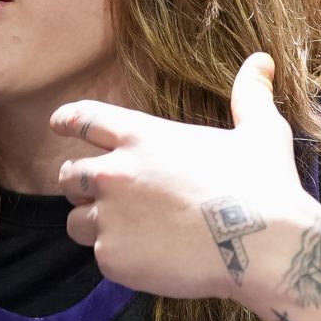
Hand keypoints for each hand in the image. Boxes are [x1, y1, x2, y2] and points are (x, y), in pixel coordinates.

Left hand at [51, 53, 313, 302]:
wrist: (262, 246)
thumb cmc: (263, 187)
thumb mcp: (260, 132)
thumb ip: (250, 96)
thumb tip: (262, 60)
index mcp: (140, 136)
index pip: (83, 119)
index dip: (67, 122)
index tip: (57, 125)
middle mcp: (114, 173)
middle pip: (69, 176)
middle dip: (81, 185)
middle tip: (106, 197)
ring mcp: (109, 217)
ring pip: (77, 222)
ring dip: (96, 225)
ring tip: (133, 233)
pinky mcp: (112, 256)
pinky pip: (101, 257)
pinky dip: (120, 259)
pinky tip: (152, 259)